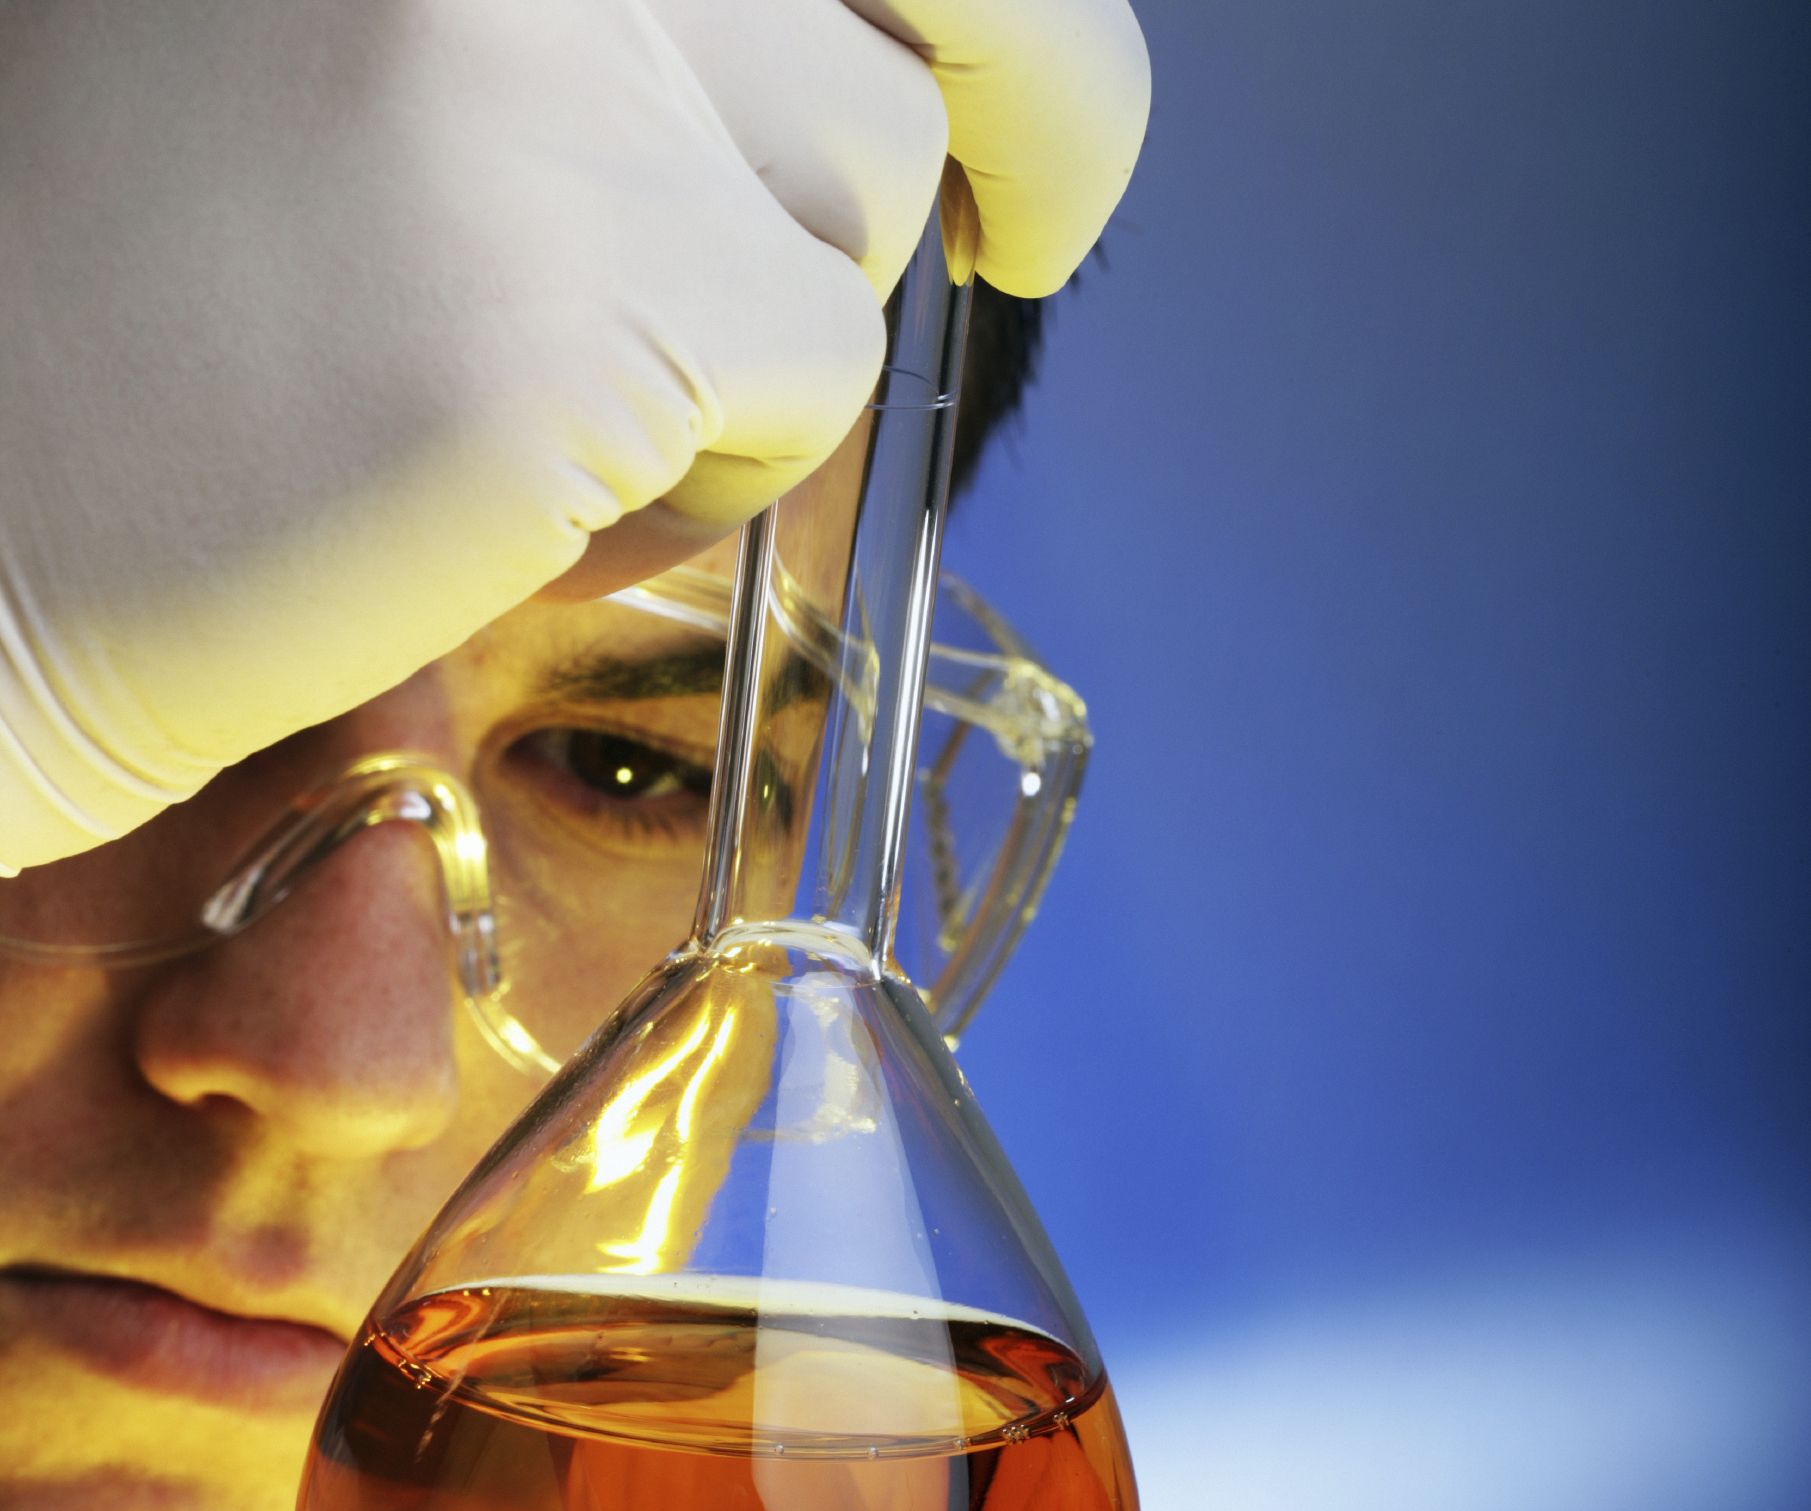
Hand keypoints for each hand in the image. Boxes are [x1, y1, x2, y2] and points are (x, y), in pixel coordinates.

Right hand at [0, 0, 1147, 872]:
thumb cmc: (161, 290)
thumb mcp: (377, 25)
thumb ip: (611, 6)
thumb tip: (897, 32)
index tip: (1009, 58)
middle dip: (1039, 102)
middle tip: (1044, 220)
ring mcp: (540, 53)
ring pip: (861, 200)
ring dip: (759, 319)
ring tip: (539, 372)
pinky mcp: (574, 285)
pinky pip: (811, 381)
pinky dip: (714, 467)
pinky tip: (519, 480)